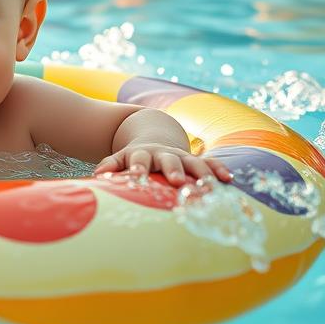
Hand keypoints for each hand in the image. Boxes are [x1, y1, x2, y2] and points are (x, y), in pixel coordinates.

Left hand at [93, 144, 231, 185]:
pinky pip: (209, 163)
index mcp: (142, 154)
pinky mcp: (196, 160)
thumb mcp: (121, 157)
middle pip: (168, 160)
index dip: (138, 169)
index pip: (138, 160)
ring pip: (193, 162)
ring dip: (200, 173)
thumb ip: (110, 164)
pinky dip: (217, 169)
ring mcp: (181, 156)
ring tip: (208, 185)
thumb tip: (97, 174)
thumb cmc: (135, 157)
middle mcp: (163, 153)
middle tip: (177, 181)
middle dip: (173, 170)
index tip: (137, 178)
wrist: (155, 138)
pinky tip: (228, 179)